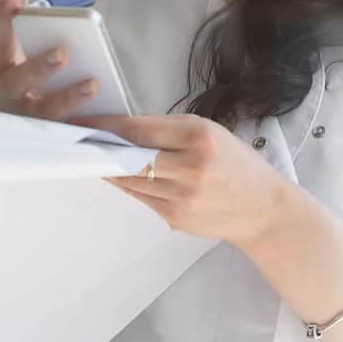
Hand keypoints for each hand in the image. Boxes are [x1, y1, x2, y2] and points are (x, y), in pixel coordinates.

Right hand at [0, 0, 98, 119]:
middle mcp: (8, 93)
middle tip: (60, 53)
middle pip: (17, 83)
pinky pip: (71, 131)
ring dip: (67, 99)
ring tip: (91, 85)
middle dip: (38, 67)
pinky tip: (107, 117)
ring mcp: (28, 117)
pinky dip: (88, 126)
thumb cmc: (8, 78)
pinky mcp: (51, 133)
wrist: (4, 121)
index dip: (2, 16)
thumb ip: (3, 17)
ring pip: (46, 112)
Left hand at [76, 114, 290, 245]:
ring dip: (110, 168)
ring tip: (95, 157)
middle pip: (129, 156)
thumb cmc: (237, 165)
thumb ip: (169, 132)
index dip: (106, 126)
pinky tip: (120, 176)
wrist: (263, 209)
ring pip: (130, 180)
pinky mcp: (175, 218)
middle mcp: (190, 168)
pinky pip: (141, 198)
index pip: (139, 129)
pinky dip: (128, 185)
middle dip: (102, 149)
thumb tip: (123, 132)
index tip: (85, 123)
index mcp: (199, 137)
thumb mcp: (210, 134)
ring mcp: (181, 197)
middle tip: (79, 141)